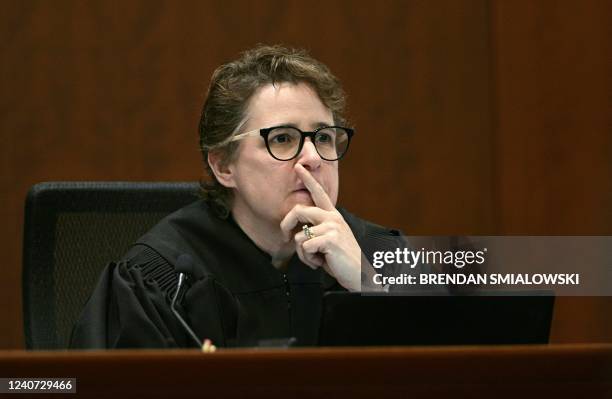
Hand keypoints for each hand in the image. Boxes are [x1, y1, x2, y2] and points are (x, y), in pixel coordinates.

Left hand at [280, 164, 361, 290]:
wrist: (359, 274)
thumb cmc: (341, 259)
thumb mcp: (328, 239)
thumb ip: (316, 230)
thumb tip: (295, 232)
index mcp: (333, 215)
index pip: (319, 193)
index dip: (308, 179)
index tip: (299, 167)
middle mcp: (332, 217)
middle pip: (298, 210)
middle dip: (285, 225)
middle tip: (285, 237)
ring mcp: (332, 226)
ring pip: (299, 236)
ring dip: (303, 253)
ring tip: (317, 258)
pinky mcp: (329, 239)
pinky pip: (304, 247)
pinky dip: (308, 260)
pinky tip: (322, 262)